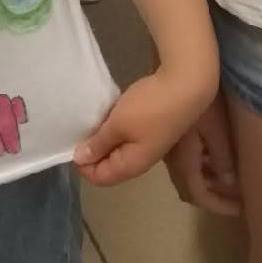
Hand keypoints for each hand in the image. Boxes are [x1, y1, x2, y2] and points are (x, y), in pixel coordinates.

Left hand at [76, 64, 218, 185]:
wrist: (187, 85)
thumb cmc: (150, 107)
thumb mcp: (118, 124)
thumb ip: (98, 143)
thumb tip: (81, 158)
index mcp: (131, 165)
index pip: (99, 177)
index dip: (83, 165)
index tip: (74, 141)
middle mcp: (140, 160)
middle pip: (109, 165)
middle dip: (93, 151)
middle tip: (83, 129)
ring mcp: (148, 144)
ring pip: (118, 148)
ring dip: (105, 137)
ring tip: (95, 119)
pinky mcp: (153, 129)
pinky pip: (127, 136)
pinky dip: (117, 128)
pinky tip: (113, 112)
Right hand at [164, 92, 241, 215]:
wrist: (179, 72)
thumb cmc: (202, 99)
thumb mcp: (216, 129)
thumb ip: (222, 158)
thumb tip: (229, 181)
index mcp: (184, 161)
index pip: (198, 194)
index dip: (218, 205)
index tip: (240, 210)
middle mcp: (173, 159)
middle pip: (191, 188)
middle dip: (214, 196)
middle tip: (238, 198)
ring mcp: (170, 148)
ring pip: (188, 175)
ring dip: (208, 181)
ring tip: (231, 181)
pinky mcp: (172, 137)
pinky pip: (187, 161)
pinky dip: (202, 167)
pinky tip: (215, 160)